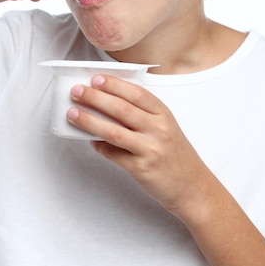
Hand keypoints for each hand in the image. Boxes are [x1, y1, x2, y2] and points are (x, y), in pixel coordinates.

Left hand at [68, 74, 204, 215]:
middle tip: (76, 92)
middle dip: (96, 98)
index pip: (136, 93)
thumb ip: (142, 115)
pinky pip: (114, 154)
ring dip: (89, 121)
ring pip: (113, 131)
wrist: (192, 186)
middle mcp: (158, 129)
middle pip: (122, 109)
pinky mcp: (141, 168)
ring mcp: (150, 149)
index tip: (96, 78)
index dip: (115, 84)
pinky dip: (99, 146)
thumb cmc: (175, 154)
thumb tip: (107, 104)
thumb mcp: (165, 127)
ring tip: (72, 114)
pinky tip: (89, 140)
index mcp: (164, 114)